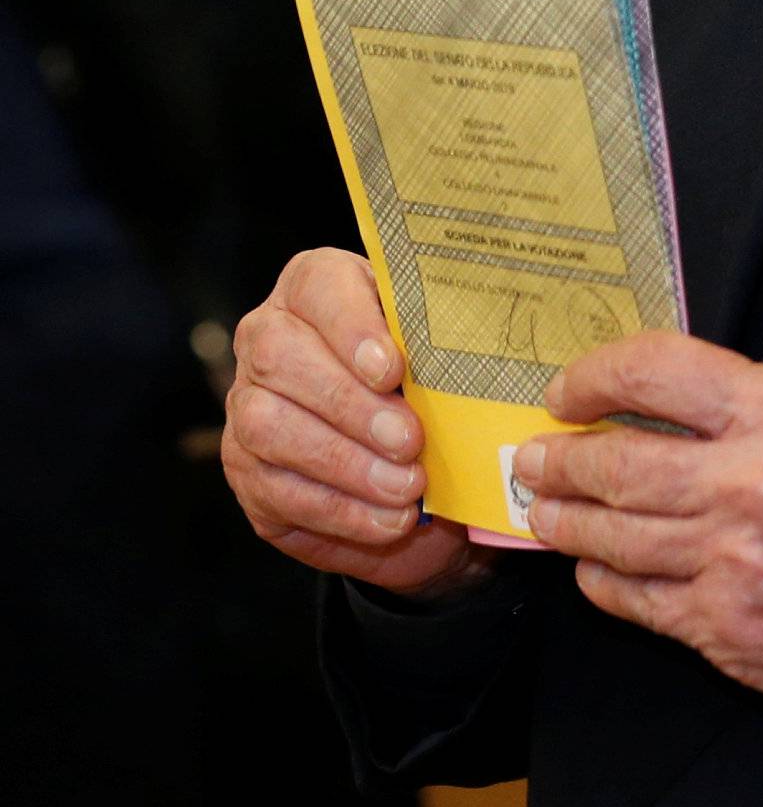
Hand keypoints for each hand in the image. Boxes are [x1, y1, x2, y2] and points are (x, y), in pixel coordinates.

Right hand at [223, 248, 500, 600]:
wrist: (417, 459)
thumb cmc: (429, 383)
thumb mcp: (438, 351)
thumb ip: (439, 343)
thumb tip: (473, 357)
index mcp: (315, 287)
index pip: (317, 286)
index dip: (351, 327)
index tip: (392, 369)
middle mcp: (267, 338)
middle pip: (281, 359)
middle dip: (350, 405)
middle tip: (410, 442)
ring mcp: (246, 405)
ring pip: (269, 428)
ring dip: (345, 464)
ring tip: (407, 488)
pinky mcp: (247, 472)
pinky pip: (277, 492)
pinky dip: (339, 510)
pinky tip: (388, 520)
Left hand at [516, 334, 762, 717]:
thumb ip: (758, 410)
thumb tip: (671, 407)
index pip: (657, 370)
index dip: (596, 374)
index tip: (571, 388)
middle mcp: (748, 481)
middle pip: (614, 461)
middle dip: (557, 457)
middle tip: (532, 454)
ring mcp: (729, 561)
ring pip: (610, 534)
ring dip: (563, 519)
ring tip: (545, 508)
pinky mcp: (723, 629)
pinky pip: (634, 600)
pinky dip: (602, 579)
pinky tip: (595, 567)